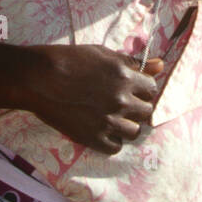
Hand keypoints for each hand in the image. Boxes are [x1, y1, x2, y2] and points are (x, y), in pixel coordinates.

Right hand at [23, 45, 164, 155]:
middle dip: (136, 107)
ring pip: (134, 132)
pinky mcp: (92, 137)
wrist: (39, 77)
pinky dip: (112, 140)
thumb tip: (162, 65)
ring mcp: (107, 120)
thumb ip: (134, 63)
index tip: (131, 89)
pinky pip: (115, 147)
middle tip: (120, 103)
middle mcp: (120, 99)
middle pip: (145, 111)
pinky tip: (102, 130)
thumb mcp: (104, 54)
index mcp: (125, 76)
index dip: (141, 88)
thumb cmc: (70, 59)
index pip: (151, 89)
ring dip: (126, 125)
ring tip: (112, 117)